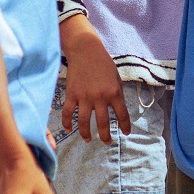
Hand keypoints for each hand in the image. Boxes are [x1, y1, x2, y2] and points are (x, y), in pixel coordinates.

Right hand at [59, 19, 130, 143]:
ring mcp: (84, 97)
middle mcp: (100, 97)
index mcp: (114, 92)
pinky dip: (67, 123)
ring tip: (88, 139)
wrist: (86, 51)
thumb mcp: (116, 77)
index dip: (125, 125)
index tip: (126, 133)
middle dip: (105, 135)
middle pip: (102, 123)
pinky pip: (68, 113)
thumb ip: (117, 93)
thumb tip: (118, 110)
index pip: (122, 114)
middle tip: (107, 142)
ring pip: (84, 122)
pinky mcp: (71, 94)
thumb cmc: (103, 64)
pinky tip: (69, 129)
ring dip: (86, 134)